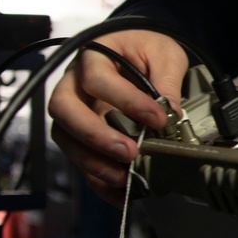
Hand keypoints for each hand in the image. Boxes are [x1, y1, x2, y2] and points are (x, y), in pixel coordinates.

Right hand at [49, 30, 188, 205]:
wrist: (137, 47)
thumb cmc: (146, 45)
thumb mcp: (164, 53)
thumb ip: (167, 80)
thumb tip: (172, 115)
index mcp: (93, 56)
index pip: (98, 79)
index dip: (126, 101)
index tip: (157, 117)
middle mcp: (74, 83)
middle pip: (65, 112)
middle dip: (96, 137)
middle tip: (129, 152)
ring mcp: (73, 109)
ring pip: (67, 139)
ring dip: (93, 162)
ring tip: (125, 177)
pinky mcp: (80, 132)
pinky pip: (80, 158)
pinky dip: (97, 178)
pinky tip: (118, 192)